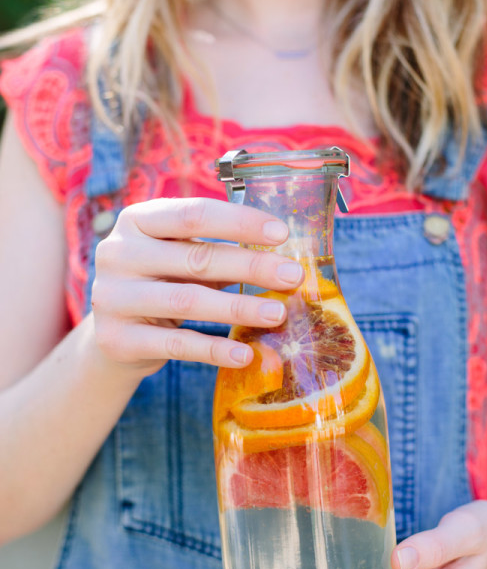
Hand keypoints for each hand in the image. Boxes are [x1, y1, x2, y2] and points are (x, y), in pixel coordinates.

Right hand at [91, 197, 303, 373]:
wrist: (113, 336)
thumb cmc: (161, 283)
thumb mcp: (180, 259)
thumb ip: (218, 252)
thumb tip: (281, 260)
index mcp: (136, 220)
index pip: (193, 214)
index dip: (240, 222)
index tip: (282, 233)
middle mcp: (117, 253)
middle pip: (196, 258)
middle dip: (251, 266)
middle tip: (293, 275)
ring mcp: (112, 297)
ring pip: (187, 301)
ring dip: (238, 308)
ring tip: (277, 314)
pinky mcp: (116, 339)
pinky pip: (175, 344)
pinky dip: (213, 350)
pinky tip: (244, 354)